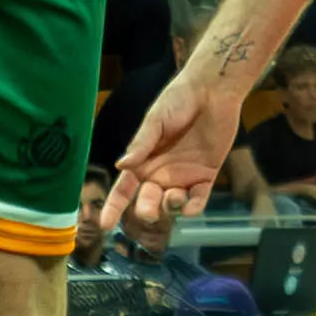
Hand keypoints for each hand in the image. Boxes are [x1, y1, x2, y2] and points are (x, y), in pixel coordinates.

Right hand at [105, 57, 248, 240]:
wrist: (211, 91)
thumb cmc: (178, 100)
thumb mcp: (155, 120)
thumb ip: (141, 144)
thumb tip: (120, 165)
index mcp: (143, 160)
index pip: (124, 189)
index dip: (113, 206)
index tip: (104, 224)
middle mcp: (160, 172)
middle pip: (147, 201)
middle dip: (146, 210)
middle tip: (147, 212)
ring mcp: (183, 176)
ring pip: (172, 204)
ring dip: (170, 207)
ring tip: (173, 196)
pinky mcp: (206, 175)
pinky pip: (198, 199)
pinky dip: (193, 207)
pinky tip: (190, 204)